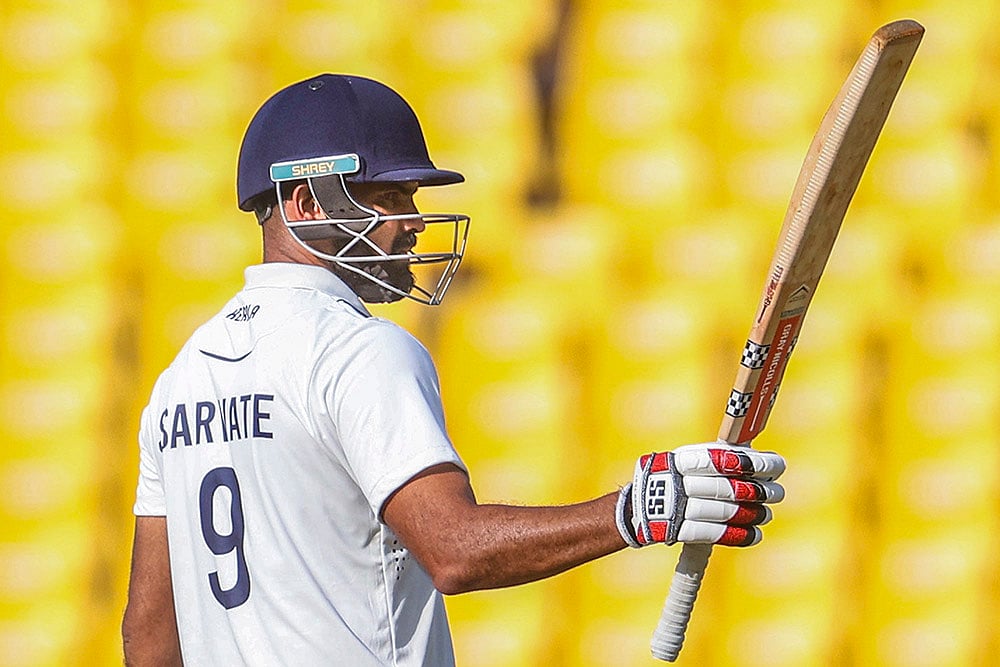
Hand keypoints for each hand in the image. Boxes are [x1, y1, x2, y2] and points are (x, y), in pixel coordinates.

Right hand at [615, 442, 784, 547]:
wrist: (635, 509)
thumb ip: (716, 459)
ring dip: (752, 514)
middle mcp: (678, 482)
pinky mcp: (676, 530)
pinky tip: (756, 534)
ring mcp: (676, 507)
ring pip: (723, 511)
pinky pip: (713, 534)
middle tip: (777, 493)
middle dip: (758, 491)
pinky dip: (738, 535)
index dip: (753, 463)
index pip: (723, 459)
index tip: (777, 465)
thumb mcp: (685, 461)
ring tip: (767, 514)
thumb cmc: (671, 479)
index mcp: (681, 459)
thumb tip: (758, 458)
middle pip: (726, 487)